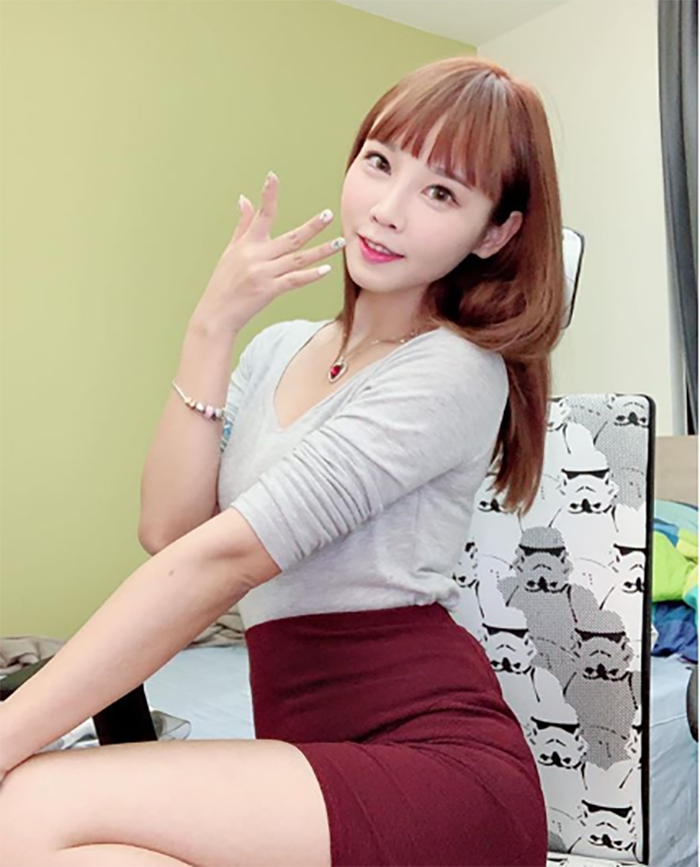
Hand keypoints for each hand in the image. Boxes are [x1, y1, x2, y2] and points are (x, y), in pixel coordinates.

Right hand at [194, 172, 344, 332]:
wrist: (216, 313)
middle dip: (312, 226)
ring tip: (339, 242)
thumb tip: (243, 198)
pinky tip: (326, 270)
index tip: (273, 176)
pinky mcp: (268, 290)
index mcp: (247, 244)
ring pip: (298, 259)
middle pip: (290, 237)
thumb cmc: (224, 282)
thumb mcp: (230, 251)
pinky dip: (310, 275)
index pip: (261, 215)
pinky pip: (294, 280)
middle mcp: (256, 256)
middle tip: (329, 214)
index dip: (267, 195)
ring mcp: (263, 273)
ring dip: (321, 250)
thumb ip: (242, 225)